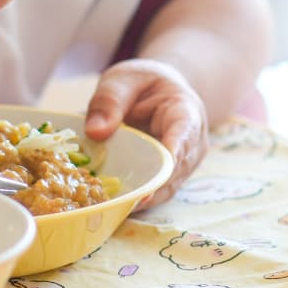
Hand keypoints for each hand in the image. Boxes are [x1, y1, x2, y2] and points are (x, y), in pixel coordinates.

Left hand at [85, 59, 206, 208]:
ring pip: (167, 188)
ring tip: (114, 208)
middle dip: (150, 186)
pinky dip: (137, 200)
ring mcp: (183, 164)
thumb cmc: (143, 82)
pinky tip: (115, 207)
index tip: (154, 176)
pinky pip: (156, 193)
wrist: (158, 90)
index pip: (183, 136)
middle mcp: (192, 143)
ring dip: (142, 199)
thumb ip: (109, 101)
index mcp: (186, 112)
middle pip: (175, 169)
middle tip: (123, 201)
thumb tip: (95, 132)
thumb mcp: (122, 79)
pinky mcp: (169, 178)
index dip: (169, 156)